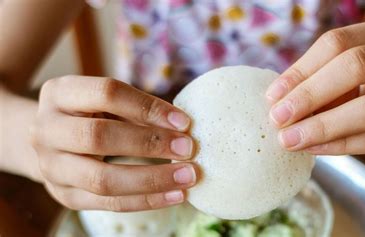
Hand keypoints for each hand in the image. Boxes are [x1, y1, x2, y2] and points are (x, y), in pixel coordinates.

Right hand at [30, 76, 197, 210]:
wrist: (50, 142)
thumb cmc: (90, 115)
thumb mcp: (105, 102)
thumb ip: (137, 110)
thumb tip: (182, 127)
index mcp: (59, 93)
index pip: (106, 93)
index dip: (147, 107)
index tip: (183, 121)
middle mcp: (46, 129)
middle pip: (98, 137)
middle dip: (149, 143)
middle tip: (188, 148)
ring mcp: (51, 166)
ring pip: (102, 179)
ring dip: (152, 180)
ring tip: (188, 177)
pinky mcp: (64, 195)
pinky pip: (108, 204)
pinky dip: (146, 201)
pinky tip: (174, 195)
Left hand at [266, 16, 364, 155]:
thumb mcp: (364, 70)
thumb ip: (329, 78)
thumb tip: (280, 100)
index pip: (338, 42)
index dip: (301, 69)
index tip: (273, 95)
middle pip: (356, 66)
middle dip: (309, 94)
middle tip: (278, 118)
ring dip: (324, 125)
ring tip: (291, 139)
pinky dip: (344, 144)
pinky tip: (317, 148)